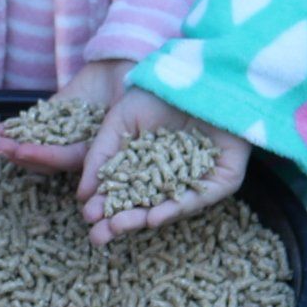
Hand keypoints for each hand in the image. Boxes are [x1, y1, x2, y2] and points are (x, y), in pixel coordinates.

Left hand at [0, 59, 129, 170]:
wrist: (126, 59)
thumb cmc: (135, 85)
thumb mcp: (126, 105)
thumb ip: (112, 135)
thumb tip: (97, 166)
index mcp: (99, 150)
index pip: (67, 158)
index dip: (44, 156)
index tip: (21, 150)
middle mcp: (78, 145)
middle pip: (46, 157)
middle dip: (20, 153)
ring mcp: (64, 132)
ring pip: (35, 144)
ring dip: (11, 144)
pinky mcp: (54, 116)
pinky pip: (32, 126)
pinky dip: (14, 128)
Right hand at [77, 86, 250, 247]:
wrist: (198, 71)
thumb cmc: (158, 92)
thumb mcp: (119, 121)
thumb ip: (100, 155)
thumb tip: (82, 194)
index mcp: (150, 165)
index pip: (126, 192)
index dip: (106, 206)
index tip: (87, 217)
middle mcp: (175, 176)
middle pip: (145, 205)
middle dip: (121, 221)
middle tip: (99, 236)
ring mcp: (199, 178)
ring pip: (170, 206)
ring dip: (143, 218)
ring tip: (120, 226)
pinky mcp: (224, 177)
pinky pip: (200, 197)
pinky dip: (176, 207)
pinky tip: (154, 217)